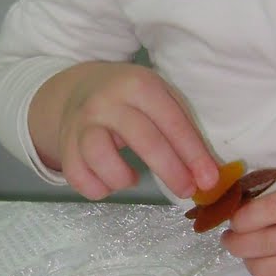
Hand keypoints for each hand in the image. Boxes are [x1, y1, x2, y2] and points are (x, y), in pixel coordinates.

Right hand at [28, 61, 219, 200]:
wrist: (80, 88)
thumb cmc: (133, 100)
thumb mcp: (160, 99)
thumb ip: (184, 131)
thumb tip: (210, 174)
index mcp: (139, 85)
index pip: (172, 122)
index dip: (193, 154)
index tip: (209, 179)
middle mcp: (108, 101)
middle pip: (143, 140)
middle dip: (170, 171)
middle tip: (186, 190)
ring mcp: (82, 122)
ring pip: (99, 157)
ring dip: (121, 178)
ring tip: (132, 179)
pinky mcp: (65, 143)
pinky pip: (77, 175)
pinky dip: (96, 188)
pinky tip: (109, 184)